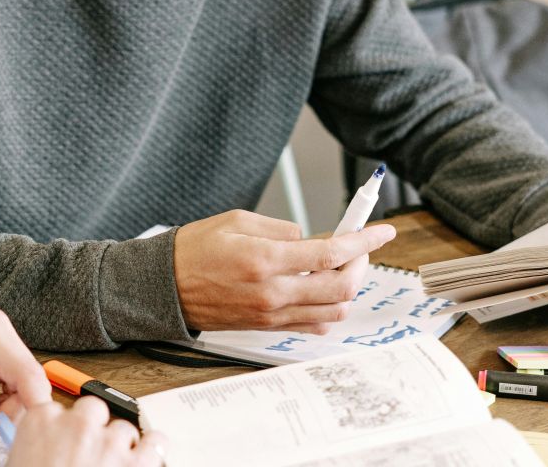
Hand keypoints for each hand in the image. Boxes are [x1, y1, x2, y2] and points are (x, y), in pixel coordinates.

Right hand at [7, 396, 165, 466]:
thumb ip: (34, 450)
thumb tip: (43, 452)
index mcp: (41, 423)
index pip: (55, 407)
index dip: (62, 428)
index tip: (63, 442)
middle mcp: (77, 425)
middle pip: (93, 410)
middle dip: (93, 431)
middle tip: (88, 458)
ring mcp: (108, 442)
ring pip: (123, 428)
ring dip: (120, 447)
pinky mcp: (136, 464)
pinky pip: (156, 443)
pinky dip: (153, 451)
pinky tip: (147, 461)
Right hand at [174, 210, 395, 331]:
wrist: (165, 287)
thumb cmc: (195, 248)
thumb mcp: (235, 220)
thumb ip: (279, 228)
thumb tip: (308, 238)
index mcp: (265, 259)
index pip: (330, 253)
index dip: (363, 241)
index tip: (382, 230)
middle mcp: (273, 292)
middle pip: (342, 287)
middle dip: (362, 264)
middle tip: (360, 246)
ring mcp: (272, 314)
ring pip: (334, 310)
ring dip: (348, 287)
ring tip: (341, 266)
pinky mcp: (268, 327)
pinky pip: (315, 325)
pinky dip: (330, 308)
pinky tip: (322, 289)